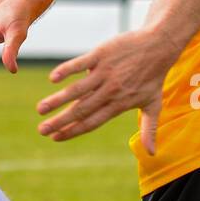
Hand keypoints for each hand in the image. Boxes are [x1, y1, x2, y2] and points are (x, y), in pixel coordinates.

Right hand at [37, 26, 174, 151]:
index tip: (56, 138)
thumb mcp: (153, 105)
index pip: (92, 122)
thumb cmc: (154, 77)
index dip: (73, 131)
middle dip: (60, 122)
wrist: (159, 46)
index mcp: (119, 104)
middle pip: (81, 109)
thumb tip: (152, 154)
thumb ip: (149, 130)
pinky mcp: (101, 54)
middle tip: (42, 130)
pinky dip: (66, 71)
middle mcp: (110, 91)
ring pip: (77, 89)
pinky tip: (53, 79)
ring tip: (40, 109)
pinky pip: (80, 64)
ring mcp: (105, 72)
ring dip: (58, 100)